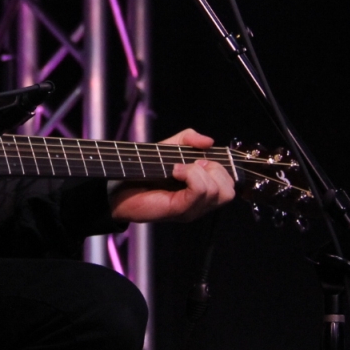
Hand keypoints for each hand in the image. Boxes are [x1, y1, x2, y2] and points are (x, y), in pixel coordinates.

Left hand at [108, 128, 235, 223]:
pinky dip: (190, 175)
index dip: (220, 166)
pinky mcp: (180, 211)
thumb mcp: (169, 147)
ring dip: (199, 172)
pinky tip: (175, 171)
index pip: (230, 184)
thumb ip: (189, 139)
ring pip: (217, 191)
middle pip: (228, 191)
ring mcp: (191, 209)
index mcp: (202, 191)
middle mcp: (200, 204)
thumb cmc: (144, 169)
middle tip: (192, 165)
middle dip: (214, 170)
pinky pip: (200, 191)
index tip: (199, 159)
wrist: (118, 186)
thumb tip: (209, 141)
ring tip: (178, 168)